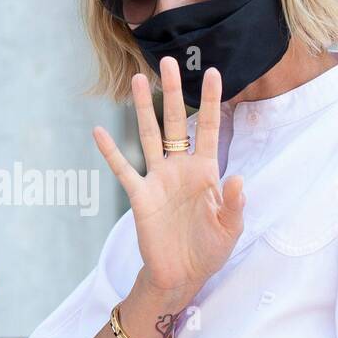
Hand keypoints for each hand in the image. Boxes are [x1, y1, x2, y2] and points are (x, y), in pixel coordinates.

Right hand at [92, 57, 246, 308]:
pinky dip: (111, 151)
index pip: (210, 128)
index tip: (214, 71)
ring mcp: (158, 179)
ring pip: (150, 136)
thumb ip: (234, 203)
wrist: (182, 276)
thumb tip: (238, 178)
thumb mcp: (230, 229)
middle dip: (173, 92)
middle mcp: (180, 168)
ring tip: (137, 81)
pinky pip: (123, 170)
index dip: (212, 101)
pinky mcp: (140, 197)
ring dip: (143, 109)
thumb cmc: (209, 250)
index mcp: (206, 171)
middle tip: (169, 62)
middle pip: (177, 122)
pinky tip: (99, 131)